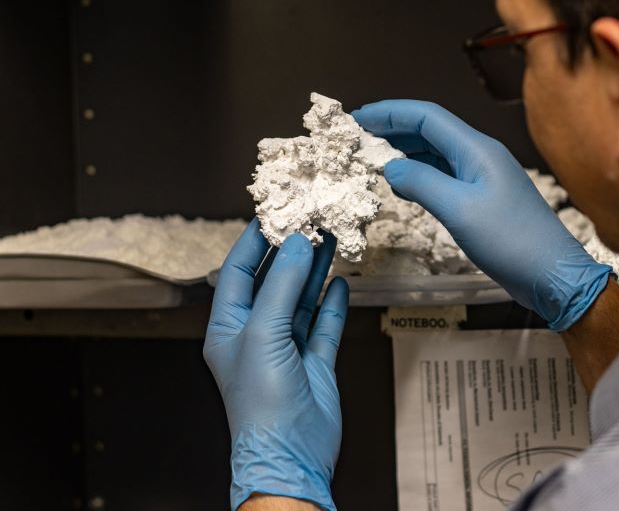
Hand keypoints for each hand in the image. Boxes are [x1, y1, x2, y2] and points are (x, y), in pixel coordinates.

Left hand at [204, 220, 348, 510]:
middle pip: (274, 280)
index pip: (239, 272)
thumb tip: (297, 243)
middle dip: (292, 250)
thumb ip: (281, 285)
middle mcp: (256, 333)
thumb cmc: (262, 401)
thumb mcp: (263, 333)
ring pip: (302, 298)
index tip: (274, 211)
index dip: (255, 241)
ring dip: (316, 269)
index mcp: (229, 327)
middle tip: (311, 218)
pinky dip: (334, 302)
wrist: (291, 455)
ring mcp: (287, 347)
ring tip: (331, 237)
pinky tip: (341, 281)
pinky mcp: (314, 361)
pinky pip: (324, 323)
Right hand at [352, 100, 611, 330]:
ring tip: (373, 155)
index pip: (426, 116)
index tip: (357, 119)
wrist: (552, 273)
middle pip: (430, 130)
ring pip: (436, 152)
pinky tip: (402, 183)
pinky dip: (419, 173)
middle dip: (393, 128)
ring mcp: (482, 176)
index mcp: (476, 149)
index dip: (389, 112)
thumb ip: (421, 183)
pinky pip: (444, 174)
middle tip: (358, 135)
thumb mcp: (459, 210)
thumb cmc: (511, 241)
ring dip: (404, 150)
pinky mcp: (483, 197)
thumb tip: (390, 168)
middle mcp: (479, 154)